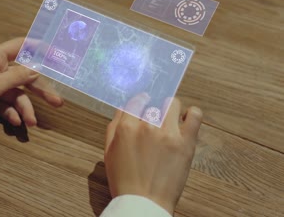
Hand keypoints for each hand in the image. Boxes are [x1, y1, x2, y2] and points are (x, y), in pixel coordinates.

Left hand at [0, 37, 62, 136]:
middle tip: (57, 101)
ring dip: (25, 108)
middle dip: (40, 90)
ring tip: (31, 122)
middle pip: (24, 76)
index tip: (57, 55)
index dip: (39, 48)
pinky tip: (15, 123)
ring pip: (17, 95)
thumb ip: (17, 77)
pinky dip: (12, 114)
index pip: (21, 46)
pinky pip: (7, 106)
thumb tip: (38, 68)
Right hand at [104, 94, 202, 214]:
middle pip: (154, 103)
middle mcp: (146, 126)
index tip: (144, 103)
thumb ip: (114, 126)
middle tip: (156, 121)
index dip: (140, 101)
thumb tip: (123, 108)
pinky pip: (195, 115)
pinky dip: (192, 114)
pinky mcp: (186, 142)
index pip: (135, 100)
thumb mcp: (109, 152)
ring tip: (171, 121)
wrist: (144, 203)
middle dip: (154, 110)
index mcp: (126, 128)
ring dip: (170, 110)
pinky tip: (187, 121)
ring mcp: (168, 133)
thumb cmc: (125, 181)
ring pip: (173, 104)